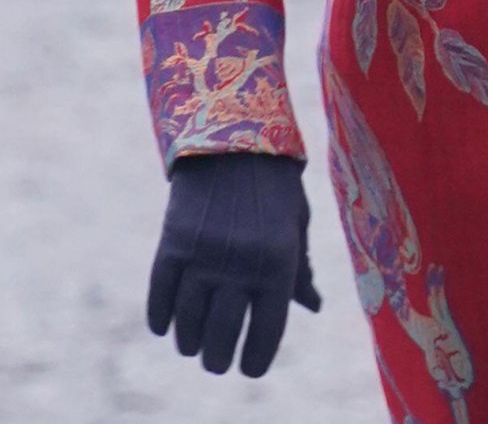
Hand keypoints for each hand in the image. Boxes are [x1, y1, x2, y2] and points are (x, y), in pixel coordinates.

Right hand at [147, 152, 320, 376]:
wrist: (234, 134)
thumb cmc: (274, 182)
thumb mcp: (296, 222)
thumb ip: (299, 268)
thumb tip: (313, 307)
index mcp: (279, 262)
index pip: (267, 332)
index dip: (256, 360)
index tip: (249, 369)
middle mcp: (242, 264)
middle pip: (222, 337)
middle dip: (219, 358)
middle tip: (217, 361)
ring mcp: (204, 254)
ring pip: (188, 323)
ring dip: (190, 342)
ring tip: (193, 345)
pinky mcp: (173, 241)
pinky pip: (160, 294)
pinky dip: (160, 317)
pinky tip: (164, 326)